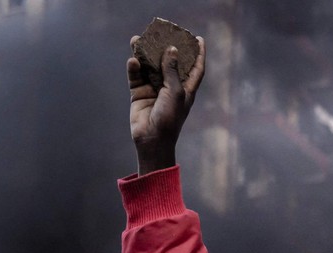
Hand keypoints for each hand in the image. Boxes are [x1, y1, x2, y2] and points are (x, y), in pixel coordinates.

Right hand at [127, 35, 205, 174]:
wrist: (152, 140)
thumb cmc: (170, 118)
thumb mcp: (175, 92)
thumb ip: (172, 70)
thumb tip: (172, 49)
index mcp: (186, 89)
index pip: (195, 68)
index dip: (198, 54)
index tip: (199, 39)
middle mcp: (170, 88)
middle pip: (169, 63)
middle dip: (164, 48)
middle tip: (160, 32)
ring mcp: (154, 90)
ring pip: (149, 67)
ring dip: (144, 54)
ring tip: (137, 39)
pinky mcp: (139, 94)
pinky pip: (136, 77)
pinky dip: (134, 68)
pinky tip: (133, 61)